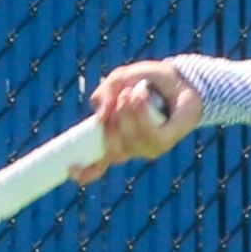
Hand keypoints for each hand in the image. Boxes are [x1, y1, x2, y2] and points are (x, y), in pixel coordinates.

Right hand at [75, 61, 203, 185]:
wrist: (179, 79)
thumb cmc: (148, 82)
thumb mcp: (120, 79)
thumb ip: (105, 92)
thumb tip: (100, 113)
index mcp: (115, 139)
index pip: (97, 166)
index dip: (83, 172)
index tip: (70, 166)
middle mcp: (130, 148)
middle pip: (111, 148)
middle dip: (111, 122)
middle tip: (119, 96)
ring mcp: (148, 147)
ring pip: (128, 140)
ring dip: (127, 113)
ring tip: (133, 92)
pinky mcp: (166, 141)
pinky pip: (149, 135)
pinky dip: (141, 113)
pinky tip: (139, 97)